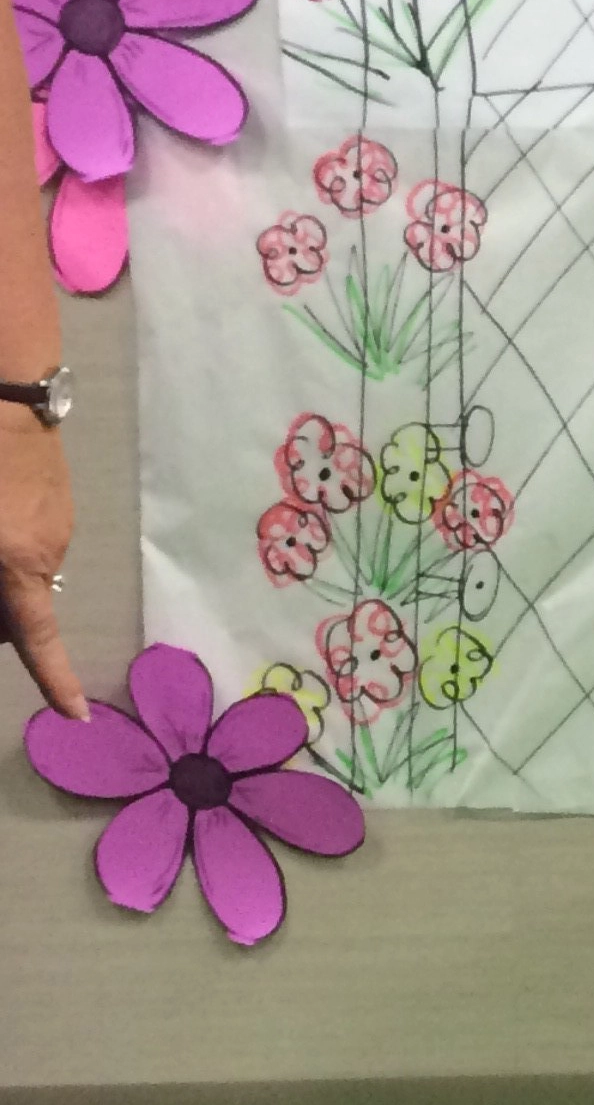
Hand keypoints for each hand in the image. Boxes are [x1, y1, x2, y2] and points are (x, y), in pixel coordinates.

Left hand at [0, 407, 84, 717]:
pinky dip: (8, 546)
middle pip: (22, 609)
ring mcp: (58, 526)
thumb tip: (0, 609)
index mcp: (18, 563)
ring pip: (24, 575)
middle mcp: (47, 552)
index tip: (76, 713)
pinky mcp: (58, 504)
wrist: (8, 391)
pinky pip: (32, 544)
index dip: (56, 681)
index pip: (38, 639)